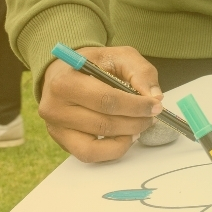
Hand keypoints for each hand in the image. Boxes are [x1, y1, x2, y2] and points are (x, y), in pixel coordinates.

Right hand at [39, 45, 161, 161]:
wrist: (66, 72)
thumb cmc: (94, 63)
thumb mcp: (120, 56)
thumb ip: (141, 72)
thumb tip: (155, 97)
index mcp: (65, 82)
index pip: (106, 100)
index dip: (136, 106)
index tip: (156, 105)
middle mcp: (55, 108)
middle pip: (103, 123)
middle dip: (135, 122)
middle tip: (153, 116)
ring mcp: (56, 128)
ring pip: (96, 144)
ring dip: (126, 137)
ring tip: (141, 125)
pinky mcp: (62, 141)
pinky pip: (88, 155)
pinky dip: (112, 150)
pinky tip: (126, 136)